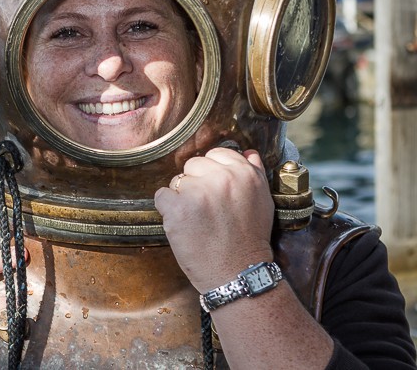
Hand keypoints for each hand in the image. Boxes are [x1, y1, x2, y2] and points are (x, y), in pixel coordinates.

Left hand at [154, 147, 274, 292]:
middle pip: (194, 165)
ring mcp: (199, 192)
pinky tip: (182, 224)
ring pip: (177, 181)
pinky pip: (161, 196)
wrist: (238, 273)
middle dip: (196, 184)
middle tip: (207, 209)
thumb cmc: (250, 240)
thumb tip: (248, 152)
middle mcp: (223, 178)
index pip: (216, 154)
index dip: (211, 173)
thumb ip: (254, 173)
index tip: (215, 192)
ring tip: (198, 220)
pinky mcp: (178, 207)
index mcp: (245, 173)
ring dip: (182, 198)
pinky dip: (167, 210)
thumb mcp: (263, 201)